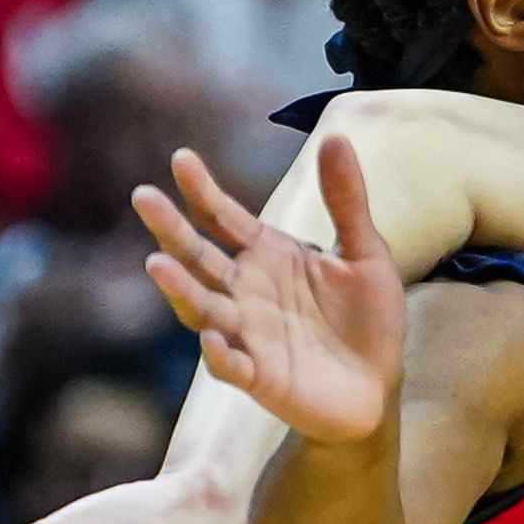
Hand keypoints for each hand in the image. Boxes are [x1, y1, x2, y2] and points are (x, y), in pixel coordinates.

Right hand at [133, 136, 403, 445]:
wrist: (379, 386)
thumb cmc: (367, 319)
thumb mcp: (366, 253)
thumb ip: (347, 201)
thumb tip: (336, 137)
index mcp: (266, 254)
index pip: (223, 217)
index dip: (202, 190)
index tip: (181, 159)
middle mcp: (246, 291)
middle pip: (199, 256)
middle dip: (171, 229)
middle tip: (144, 197)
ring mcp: (247, 334)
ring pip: (202, 310)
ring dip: (179, 289)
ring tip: (157, 264)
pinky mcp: (259, 377)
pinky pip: (231, 367)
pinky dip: (219, 355)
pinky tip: (212, 340)